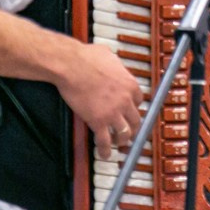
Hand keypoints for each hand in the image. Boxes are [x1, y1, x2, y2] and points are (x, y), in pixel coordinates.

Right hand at [57, 42, 144, 159]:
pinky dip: (106, 149)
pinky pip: (105, 140)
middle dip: (134, 128)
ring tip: (120, 144)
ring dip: (123, 140)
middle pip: (136, 119)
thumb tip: (112, 62)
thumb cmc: (86, 58)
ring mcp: (113, 112)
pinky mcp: (98, 121)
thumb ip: (115, 63)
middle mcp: (126, 100)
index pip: (139, 101)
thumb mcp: (109, 55)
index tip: (131, 111)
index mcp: (130, 84)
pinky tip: (105, 153)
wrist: (70, 65)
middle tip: (131, 132)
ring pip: (124, 132)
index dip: (134, 107)